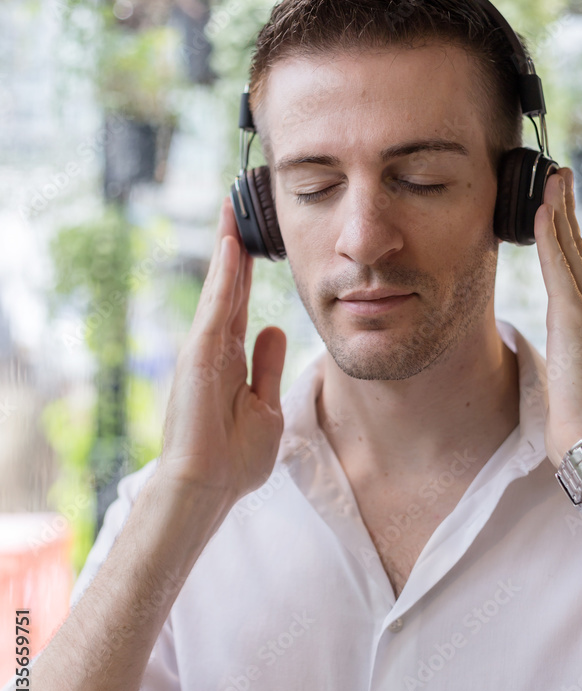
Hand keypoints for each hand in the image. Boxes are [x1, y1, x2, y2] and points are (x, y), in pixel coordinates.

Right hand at [157, 196, 286, 513]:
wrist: (209, 486)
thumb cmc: (234, 456)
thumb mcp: (264, 405)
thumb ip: (265, 365)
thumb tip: (271, 328)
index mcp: (230, 359)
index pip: (241, 303)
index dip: (246, 270)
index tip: (254, 238)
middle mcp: (215, 347)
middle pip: (229, 286)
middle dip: (236, 246)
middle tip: (241, 204)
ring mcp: (205, 348)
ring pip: (221, 288)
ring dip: (228, 247)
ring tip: (234, 207)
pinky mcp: (200, 354)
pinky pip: (217, 307)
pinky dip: (224, 275)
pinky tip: (232, 244)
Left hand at [533, 167, 581, 466]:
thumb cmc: (579, 420)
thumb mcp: (571, 379)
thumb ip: (568, 359)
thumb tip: (562, 359)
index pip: (576, 270)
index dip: (566, 237)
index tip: (556, 209)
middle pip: (577, 251)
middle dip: (566, 212)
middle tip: (558, 176)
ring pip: (570, 251)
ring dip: (558, 213)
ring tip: (551, 179)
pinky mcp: (576, 318)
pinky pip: (559, 269)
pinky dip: (550, 239)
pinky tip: (541, 213)